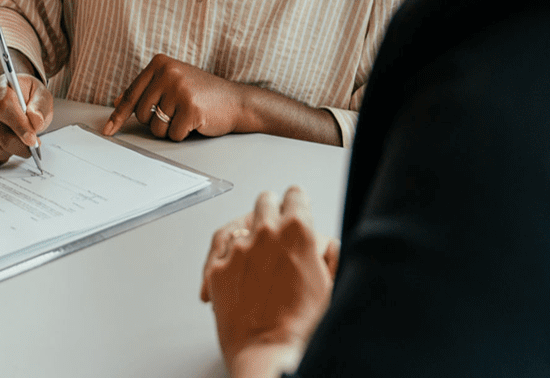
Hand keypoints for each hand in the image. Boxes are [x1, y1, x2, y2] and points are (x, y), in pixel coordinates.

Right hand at [0, 66, 53, 166]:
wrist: (18, 97)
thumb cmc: (30, 96)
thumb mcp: (42, 94)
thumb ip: (40, 106)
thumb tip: (36, 121)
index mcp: (2, 87)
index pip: (5, 107)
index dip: (19, 126)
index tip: (32, 140)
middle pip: (1, 134)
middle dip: (21, 145)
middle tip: (34, 144)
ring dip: (12, 152)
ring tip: (21, 143)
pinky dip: (0, 157)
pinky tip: (9, 148)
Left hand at [102, 54, 245, 139]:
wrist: (236, 101)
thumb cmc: (202, 94)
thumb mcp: (172, 84)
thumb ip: (146, 90)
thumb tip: (119, 102)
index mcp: (160, 63)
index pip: (132, 94)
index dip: (118, 115)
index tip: (107, 130)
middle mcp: (168, 72)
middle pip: (142, 114)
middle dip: (156, 121)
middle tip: (176, 112)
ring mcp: (179, 89)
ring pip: (156, 126)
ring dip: (170, 129)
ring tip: (187, 115)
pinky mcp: (191, 107)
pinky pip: (174, 134)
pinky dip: (183, 134)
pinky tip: (196, 121)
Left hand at [200, 187, 338, 377]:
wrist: (269, 353)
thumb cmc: (302, 328)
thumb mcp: (332, 285)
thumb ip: (328, 254)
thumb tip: (323, 243)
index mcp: (297, 232)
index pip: (296, 196)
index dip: (298, 203)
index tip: (297, 207)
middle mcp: (265, 232)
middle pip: (265, 201)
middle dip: (272, 211)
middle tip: (276, 222)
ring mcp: (238, 249)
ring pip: (239, 223)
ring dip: (248, 231)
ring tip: (254, 244)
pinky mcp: (218, 267)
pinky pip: (219, 248)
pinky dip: (226, 253)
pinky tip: (234, 261)